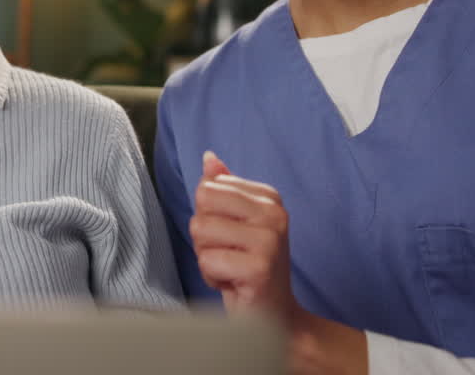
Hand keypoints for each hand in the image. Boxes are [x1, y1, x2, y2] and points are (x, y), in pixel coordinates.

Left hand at [191, 152, 369, 372]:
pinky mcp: (259, 267)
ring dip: (207, 257)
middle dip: (204, 236)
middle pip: (202, 205)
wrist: (273, 317)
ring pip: (201, 231)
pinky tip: (234, 284)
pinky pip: (207, 260)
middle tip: (229, 254)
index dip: (208, 218)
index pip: (207, 188)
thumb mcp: (235, 223)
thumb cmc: (247, 267)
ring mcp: (270, 240)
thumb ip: (223, 189)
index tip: (231, 238)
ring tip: (231, 268)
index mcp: (268, 197)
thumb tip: (208, 157)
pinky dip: (212, 277)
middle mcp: (274, 213)